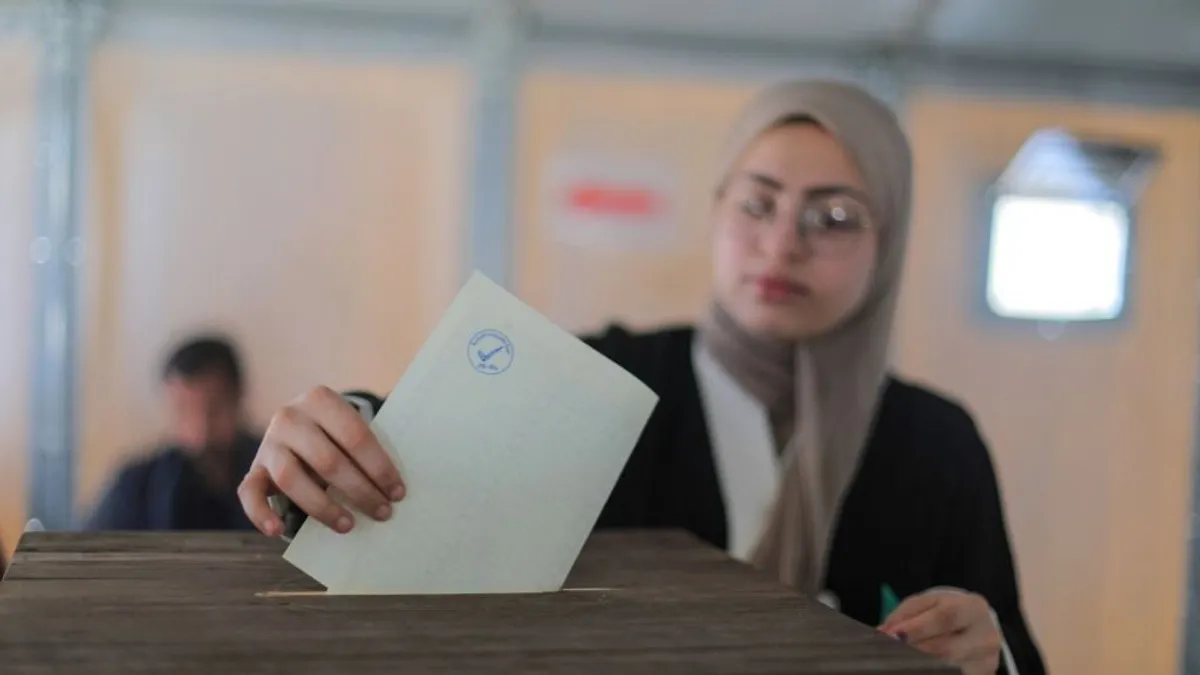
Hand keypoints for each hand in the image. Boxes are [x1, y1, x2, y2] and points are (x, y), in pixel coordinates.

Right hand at [237, 385, 405, 536]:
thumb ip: (366, 449)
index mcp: (320, 399)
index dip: (379, 467)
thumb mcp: (350, 428)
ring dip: (323, 507)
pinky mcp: (254, 469)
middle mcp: (290, 417)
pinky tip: (277, 530)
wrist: (299, 427)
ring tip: (348, 525)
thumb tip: (394, 488)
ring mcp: (268, 443)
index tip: (398, 492)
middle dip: (359, 490)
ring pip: (291, 478)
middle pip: (327, 460)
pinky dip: (260, 513)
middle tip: (383, 512)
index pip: (355, 436)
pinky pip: (250, 493)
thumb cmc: (337, 434)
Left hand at [879, 589, 1000, 674]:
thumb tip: (883, 632)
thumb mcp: (926, 604)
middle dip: (913, 650)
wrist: (976, 628)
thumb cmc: (945, 612)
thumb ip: (905, 615)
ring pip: (947, 668)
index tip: (891, 635)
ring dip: (917, 665)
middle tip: (888, 651)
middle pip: (946, 648)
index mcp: (974, 608)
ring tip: (897, 661)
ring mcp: (986, 662)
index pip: (944, 618)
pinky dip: (930, 672)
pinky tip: (914, 668)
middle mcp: (986, 637)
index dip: (917, 628)